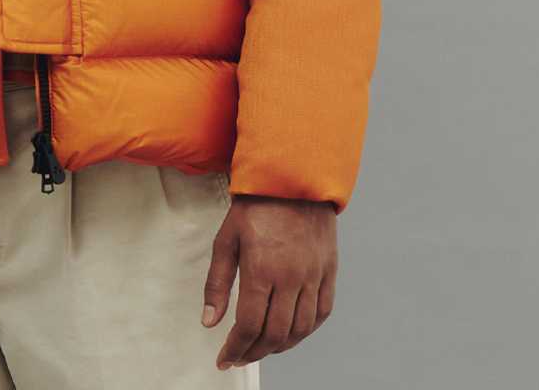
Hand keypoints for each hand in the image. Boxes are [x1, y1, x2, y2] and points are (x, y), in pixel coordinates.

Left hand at [202, 193, 337, 369]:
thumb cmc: (255, 206)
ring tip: (263, 347)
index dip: (235, 349)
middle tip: (241, 356)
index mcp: (261, 269)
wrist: (292, 177)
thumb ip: (217, 283)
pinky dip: (307, 329)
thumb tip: (209, 322)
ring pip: (300, 328)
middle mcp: (291, 276)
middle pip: (275, 334)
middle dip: (255, 352)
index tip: (225, 359)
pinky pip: (322, 312)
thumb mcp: (226, 239)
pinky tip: (292, 331)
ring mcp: (313, 274)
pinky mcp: (329, 269)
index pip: (249, 326)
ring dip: (280, 346)